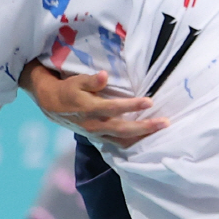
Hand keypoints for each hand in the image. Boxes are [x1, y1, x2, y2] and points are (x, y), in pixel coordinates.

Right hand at [24, 64, 168, 145]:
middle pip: (123, 129)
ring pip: (123, 140)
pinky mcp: (99, 138)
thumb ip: (92, 81)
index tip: (150, 101)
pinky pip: (119, 143)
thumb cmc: (69, 89)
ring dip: (142, 137)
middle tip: (165, 123)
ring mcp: (98, 134)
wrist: (53, 106)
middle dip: (145, 127)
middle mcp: (95, 125)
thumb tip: (105, 75)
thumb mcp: (76, 81)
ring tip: (161, 131)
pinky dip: (133, 142)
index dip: (132, 105)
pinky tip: (147, 139)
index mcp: (90, 109)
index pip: (114, 109)